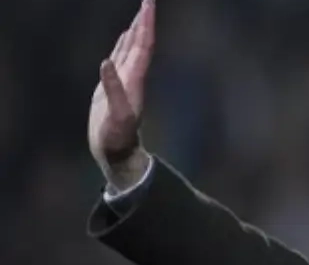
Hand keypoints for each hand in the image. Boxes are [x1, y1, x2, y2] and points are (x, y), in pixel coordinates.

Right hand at [88, 0, 155, 189]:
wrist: (116, 151)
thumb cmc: (117, 137)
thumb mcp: (116, 115)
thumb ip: (113, 90)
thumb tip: (106, 63)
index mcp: (135, 80)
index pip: (143, 46)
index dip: (146, 26)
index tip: (148, 5)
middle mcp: (133, 76)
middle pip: (140, 44)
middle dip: (144, 22)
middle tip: (147, 1)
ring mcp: (124, 80)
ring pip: (132, 49)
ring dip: (136, 30)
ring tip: (140, 13)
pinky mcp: (114, 85)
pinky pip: (121, 58)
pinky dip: (123, 43)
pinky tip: (124, 36)